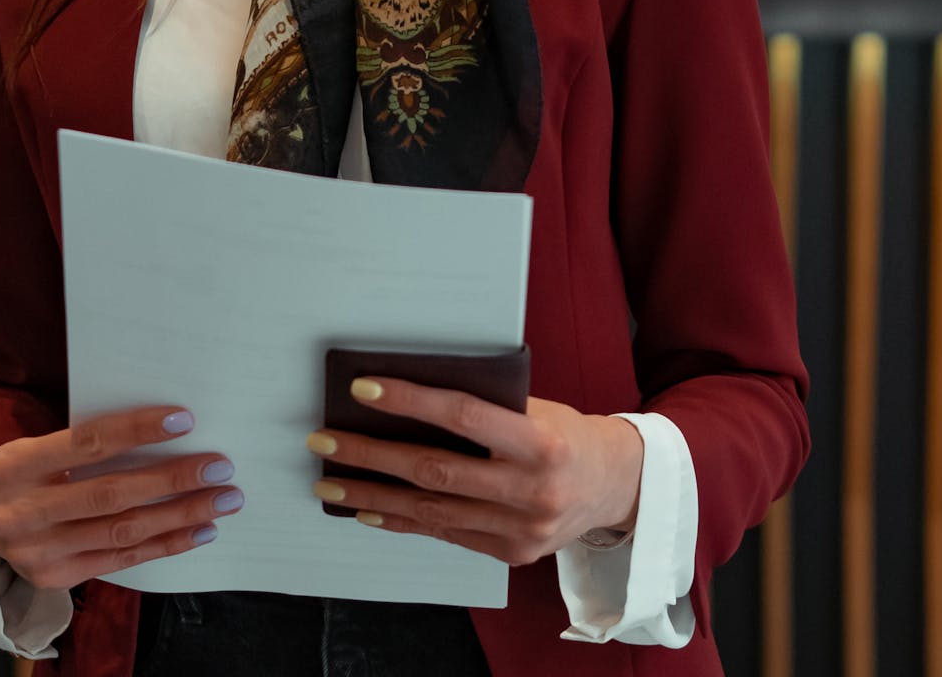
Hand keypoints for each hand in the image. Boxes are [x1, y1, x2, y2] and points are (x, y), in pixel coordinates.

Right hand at [0, 407, 243, 589]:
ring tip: (222, 500)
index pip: (87, 444)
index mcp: (14, 465)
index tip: (185, 421)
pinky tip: (199, 531)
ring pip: (122, 530)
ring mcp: (35, 552)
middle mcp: (20, 512)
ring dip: (180, 515)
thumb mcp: (40, 448)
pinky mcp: (54, 578)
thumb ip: (89, 444)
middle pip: (110, 494)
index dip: (138, 431)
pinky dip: (166, 544)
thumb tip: (171, 430)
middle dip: (172, 480)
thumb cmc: (30, 472)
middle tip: (220, 467)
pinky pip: (122, 559)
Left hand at [306, 379, 642, 565]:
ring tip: (330, 482)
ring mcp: (521, 528)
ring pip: (430, 510)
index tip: (365, 389)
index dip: (411, 401)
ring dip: (371, 494)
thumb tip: (406, 397)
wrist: (617, 486)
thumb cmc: (567, 434)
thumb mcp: (537, 409)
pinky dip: (401, 520)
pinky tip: (368, 508)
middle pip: (434, 470)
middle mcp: (532, 490)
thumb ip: (486, 407)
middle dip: (371, 455)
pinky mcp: (511, 553)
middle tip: (324, 441)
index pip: (463, 416)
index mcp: (542, 441)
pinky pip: (444, 533)